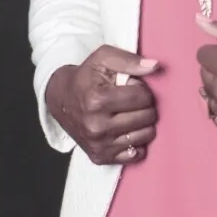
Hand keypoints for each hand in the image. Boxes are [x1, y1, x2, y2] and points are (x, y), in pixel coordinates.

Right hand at [45, 46, 159, 165]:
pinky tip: (127, 130)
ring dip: (144, 123)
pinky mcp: (99, 157)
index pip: (142, 96)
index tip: (132, 87)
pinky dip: (137, 142)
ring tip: (131, 113)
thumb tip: (155, 66)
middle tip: (132, 100)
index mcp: (97, 100)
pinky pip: (135, 155)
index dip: (142, 88)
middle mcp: (96, 126)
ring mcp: (98, 144)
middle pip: (146, 117)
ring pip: (145, 136)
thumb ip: (130, 60)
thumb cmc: (85, 77)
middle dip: (145, 105)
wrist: (61, 99)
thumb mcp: (103, 59)